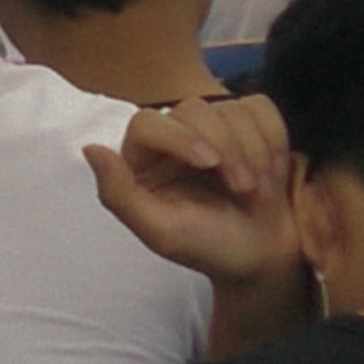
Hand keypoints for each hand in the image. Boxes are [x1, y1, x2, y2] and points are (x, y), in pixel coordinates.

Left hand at [87, 90, 298, 294]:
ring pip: (231, 108)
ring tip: (258, 188)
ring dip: (253, 149)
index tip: (211, 163)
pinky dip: (273, 136)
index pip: (147, 123)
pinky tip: (272, 169)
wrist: (263, 256)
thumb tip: (90, 149)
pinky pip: (261, 107)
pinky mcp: (251, 123)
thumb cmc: (208, 247)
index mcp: (144, 161)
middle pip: (195, 109)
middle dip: (227, 147)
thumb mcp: (160, 232)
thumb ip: (119, 195)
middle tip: (244, 188)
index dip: (180, 136)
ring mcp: (216, 127)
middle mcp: (176, 136)